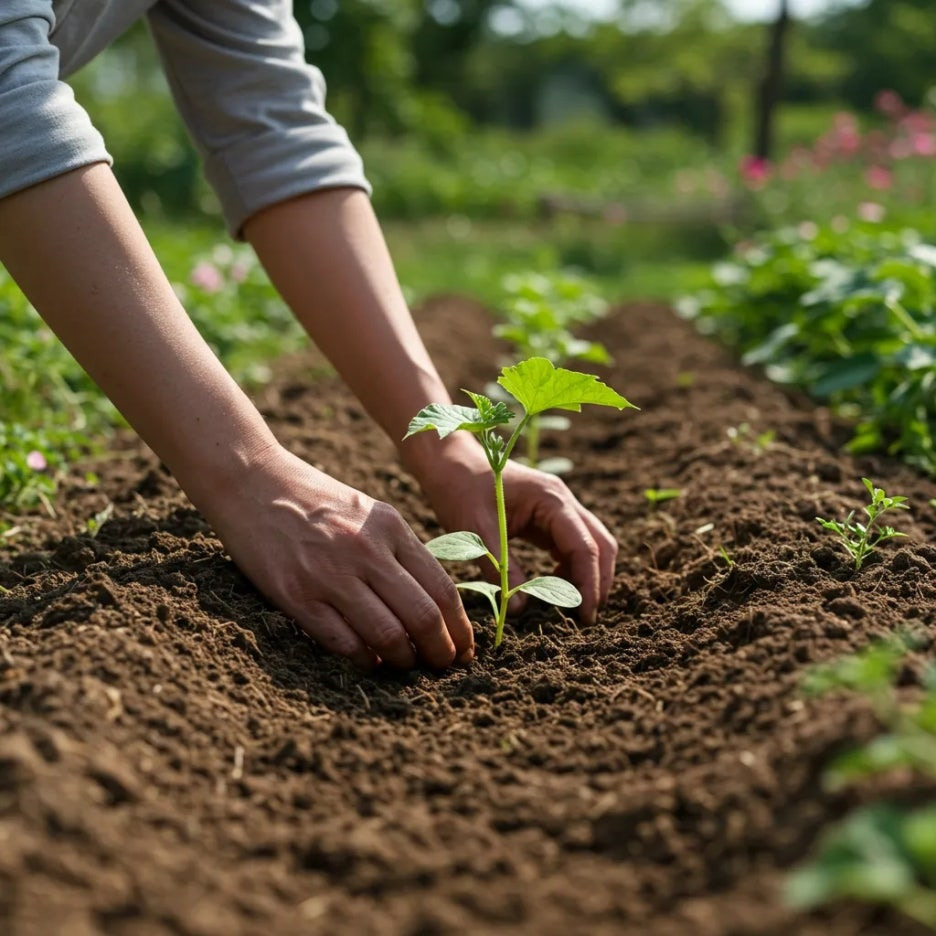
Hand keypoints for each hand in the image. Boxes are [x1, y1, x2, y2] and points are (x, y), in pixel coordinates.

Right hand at [198, 445, 474, 670]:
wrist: (252, 481)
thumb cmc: (316, 501)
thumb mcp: (369, 513)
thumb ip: (400, 552)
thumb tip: (432, 605)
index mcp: (390, 528)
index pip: (442, 589)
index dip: (461, 628)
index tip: (465, 649)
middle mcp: (366, 551)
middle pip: (422, 617)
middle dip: (441, 651)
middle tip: (443, 666)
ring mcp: (330, 574)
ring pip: (387, 635)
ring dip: (404, 660)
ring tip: (406, 666)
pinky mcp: (296, 595)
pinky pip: (342, 642)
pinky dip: (363, 660)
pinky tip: (369, 662)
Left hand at [414, 442, 617, 624]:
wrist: (450, 463)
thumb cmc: (461, 491)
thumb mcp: (476, 532)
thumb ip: (500, 570)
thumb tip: (519, 609)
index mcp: (552, 500)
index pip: (585, 547)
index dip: (589, 583)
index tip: (585, 615)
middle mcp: (563, 501)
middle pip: (600, 544)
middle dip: (598, 581)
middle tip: (584, 618)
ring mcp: (558, 507)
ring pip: (590, 545)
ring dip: (587, 575)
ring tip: (570, 606)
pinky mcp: (548, 517)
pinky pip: (572, 544)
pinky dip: (571, 567)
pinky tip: (552, 586)